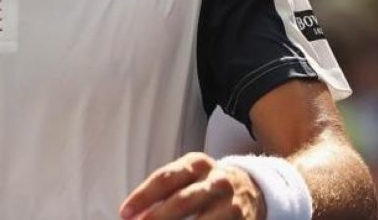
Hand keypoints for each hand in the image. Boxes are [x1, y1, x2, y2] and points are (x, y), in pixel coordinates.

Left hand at [119, 153, 265, 219]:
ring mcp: (231, 203)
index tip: (125, 213)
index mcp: (197, 164)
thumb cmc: (206, 184)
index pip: (165, 178)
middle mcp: (216, 181)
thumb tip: (135, 214)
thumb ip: (163, 191)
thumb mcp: (188, 176)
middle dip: (158, 217)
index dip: (143, 196)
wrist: (252, 187)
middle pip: (182, 201)